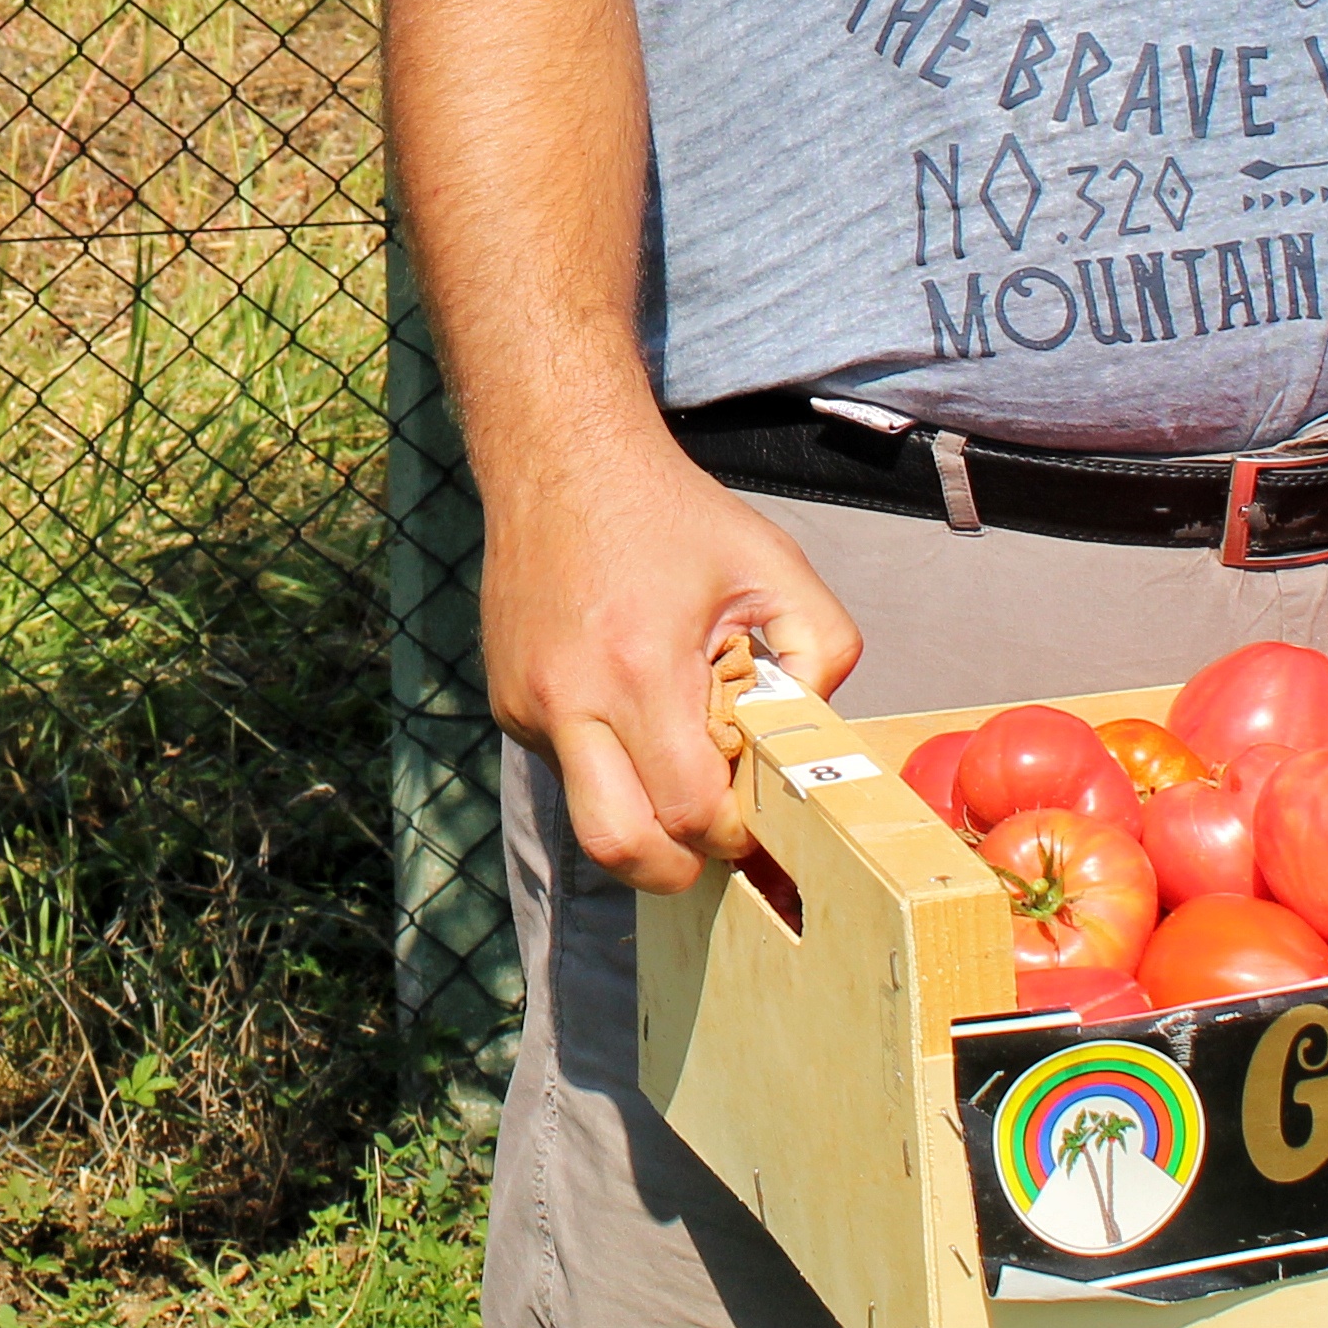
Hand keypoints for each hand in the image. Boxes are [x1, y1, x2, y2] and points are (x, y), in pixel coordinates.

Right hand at [482, 408, 861, 896]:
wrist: (560, 460)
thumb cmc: (670, 513)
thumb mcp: (772, 564)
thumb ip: (823, 649)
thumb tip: (813, 731)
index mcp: (641, 667)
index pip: (689, 809)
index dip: (731, 831)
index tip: (751, 809)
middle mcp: (570, 696)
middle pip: (620, 846)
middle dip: (675, 867)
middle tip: (709, 839)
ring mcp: (527, 704)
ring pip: (585, 812)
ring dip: (637, 811)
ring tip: (671, 753)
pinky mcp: (505, 701)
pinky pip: (562, 766)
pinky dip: (604, 762)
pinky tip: (625, 703)